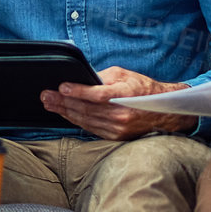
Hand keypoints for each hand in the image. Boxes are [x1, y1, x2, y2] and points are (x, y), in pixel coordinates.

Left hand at [39, 66, 195, 139]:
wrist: (164, 112)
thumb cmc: (144, 89)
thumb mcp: (125, 75)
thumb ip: (103, 77)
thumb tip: (82, 78)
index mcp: (124, 96)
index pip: (97, 94)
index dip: (78, 91)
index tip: (61, 87)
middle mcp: (121, 115)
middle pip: (86, 109)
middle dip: (63, 102)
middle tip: (46, 96)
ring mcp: (118, 128)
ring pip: (85, 120)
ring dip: (65, 112)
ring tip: (50, 104)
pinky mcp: (115, 136)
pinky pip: (90, 128)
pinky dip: (76, 120)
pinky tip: (65, 113)